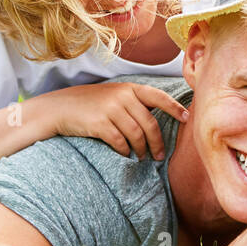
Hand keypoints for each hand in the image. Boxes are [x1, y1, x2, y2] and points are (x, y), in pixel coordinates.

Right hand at [41, 81, 188, 160]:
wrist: (59, 108)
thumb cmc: (89, 104)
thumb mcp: (113, 95)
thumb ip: (133, 103)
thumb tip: (156, 120)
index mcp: (129, 88)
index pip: (158, 97)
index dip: (174, 108)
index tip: (187, 118)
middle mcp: (122, 96)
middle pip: (149, 123)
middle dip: (158, 142)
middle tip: (160, 156)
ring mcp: (110, 109)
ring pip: (136, 135)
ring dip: (142, 150)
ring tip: (142, 158)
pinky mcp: (99, 123)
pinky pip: (120, 142)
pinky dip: (124, 151)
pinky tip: (125, 155)